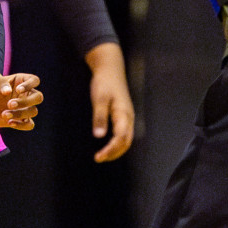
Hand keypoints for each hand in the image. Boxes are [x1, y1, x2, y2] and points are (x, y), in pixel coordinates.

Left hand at [0, 71, 41, 130]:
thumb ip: (0, 82)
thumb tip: (8, 92)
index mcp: (21, 81)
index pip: (34, 80)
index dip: (29, 85)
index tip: (18, 89)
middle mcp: (26, 94)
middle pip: (38, 97)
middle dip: (25, 102)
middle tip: (9, 104)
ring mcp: (24, 107)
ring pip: (33, 111)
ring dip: (20, 114)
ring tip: (4, 114)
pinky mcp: (20, 119)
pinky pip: (29, 125)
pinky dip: (21, 125)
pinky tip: (9, 122)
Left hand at [86, 42, 133, 161]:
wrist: (110, 69)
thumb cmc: (104, 82)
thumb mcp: (99, 98)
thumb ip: (99, 117)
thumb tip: (98, 136)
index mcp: (124, 114)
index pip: (120, 138)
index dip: (110, 150)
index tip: (98, 157)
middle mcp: (128, 118)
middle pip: (126, 142)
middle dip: (114, 153)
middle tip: (99, 158)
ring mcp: (127, 117)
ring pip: (126, 139)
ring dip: (116, 150)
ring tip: (102, 156)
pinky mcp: (123, 116)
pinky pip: (124, 134)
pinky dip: (117, 143)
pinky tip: (107, 146)